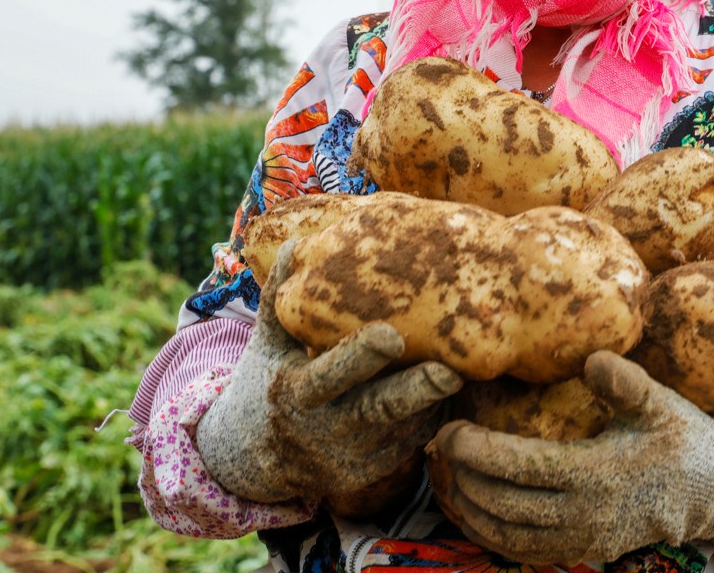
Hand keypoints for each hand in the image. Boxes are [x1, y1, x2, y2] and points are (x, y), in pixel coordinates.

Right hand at [196, 238, 461, 513]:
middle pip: (377, 409)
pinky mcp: (368, 475)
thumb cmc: (268, 378)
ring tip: (462, 366)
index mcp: (295, 391)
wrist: (251, 457)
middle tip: (452, 370)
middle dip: (417, 391)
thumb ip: (281, 294)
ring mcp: (347, 458)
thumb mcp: (266, 340)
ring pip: (403, 427)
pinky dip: (432, 416)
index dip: (361, 357)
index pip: (330, 375)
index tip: (392, 335)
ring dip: (434, 399)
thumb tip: (298, 239)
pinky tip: (448, 389)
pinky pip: (410, 443)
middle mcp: (322, 430)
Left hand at [429, 350, 713, 564]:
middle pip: (506, 504)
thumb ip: (624, 382)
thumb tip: (592, 359)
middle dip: (464, 478)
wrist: (711, 489)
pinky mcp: (584, 552)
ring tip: (446, 479)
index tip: (450, 431)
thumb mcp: (659, 401)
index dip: (479, 452)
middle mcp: (586, 514)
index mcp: (598, 474)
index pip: (521, 467)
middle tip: (439, 447)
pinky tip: (474, 513)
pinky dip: (493, 536)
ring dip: (471, 510)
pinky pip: (527, 553)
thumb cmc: (680, 436)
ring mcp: (584, 540)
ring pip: (510, 536)